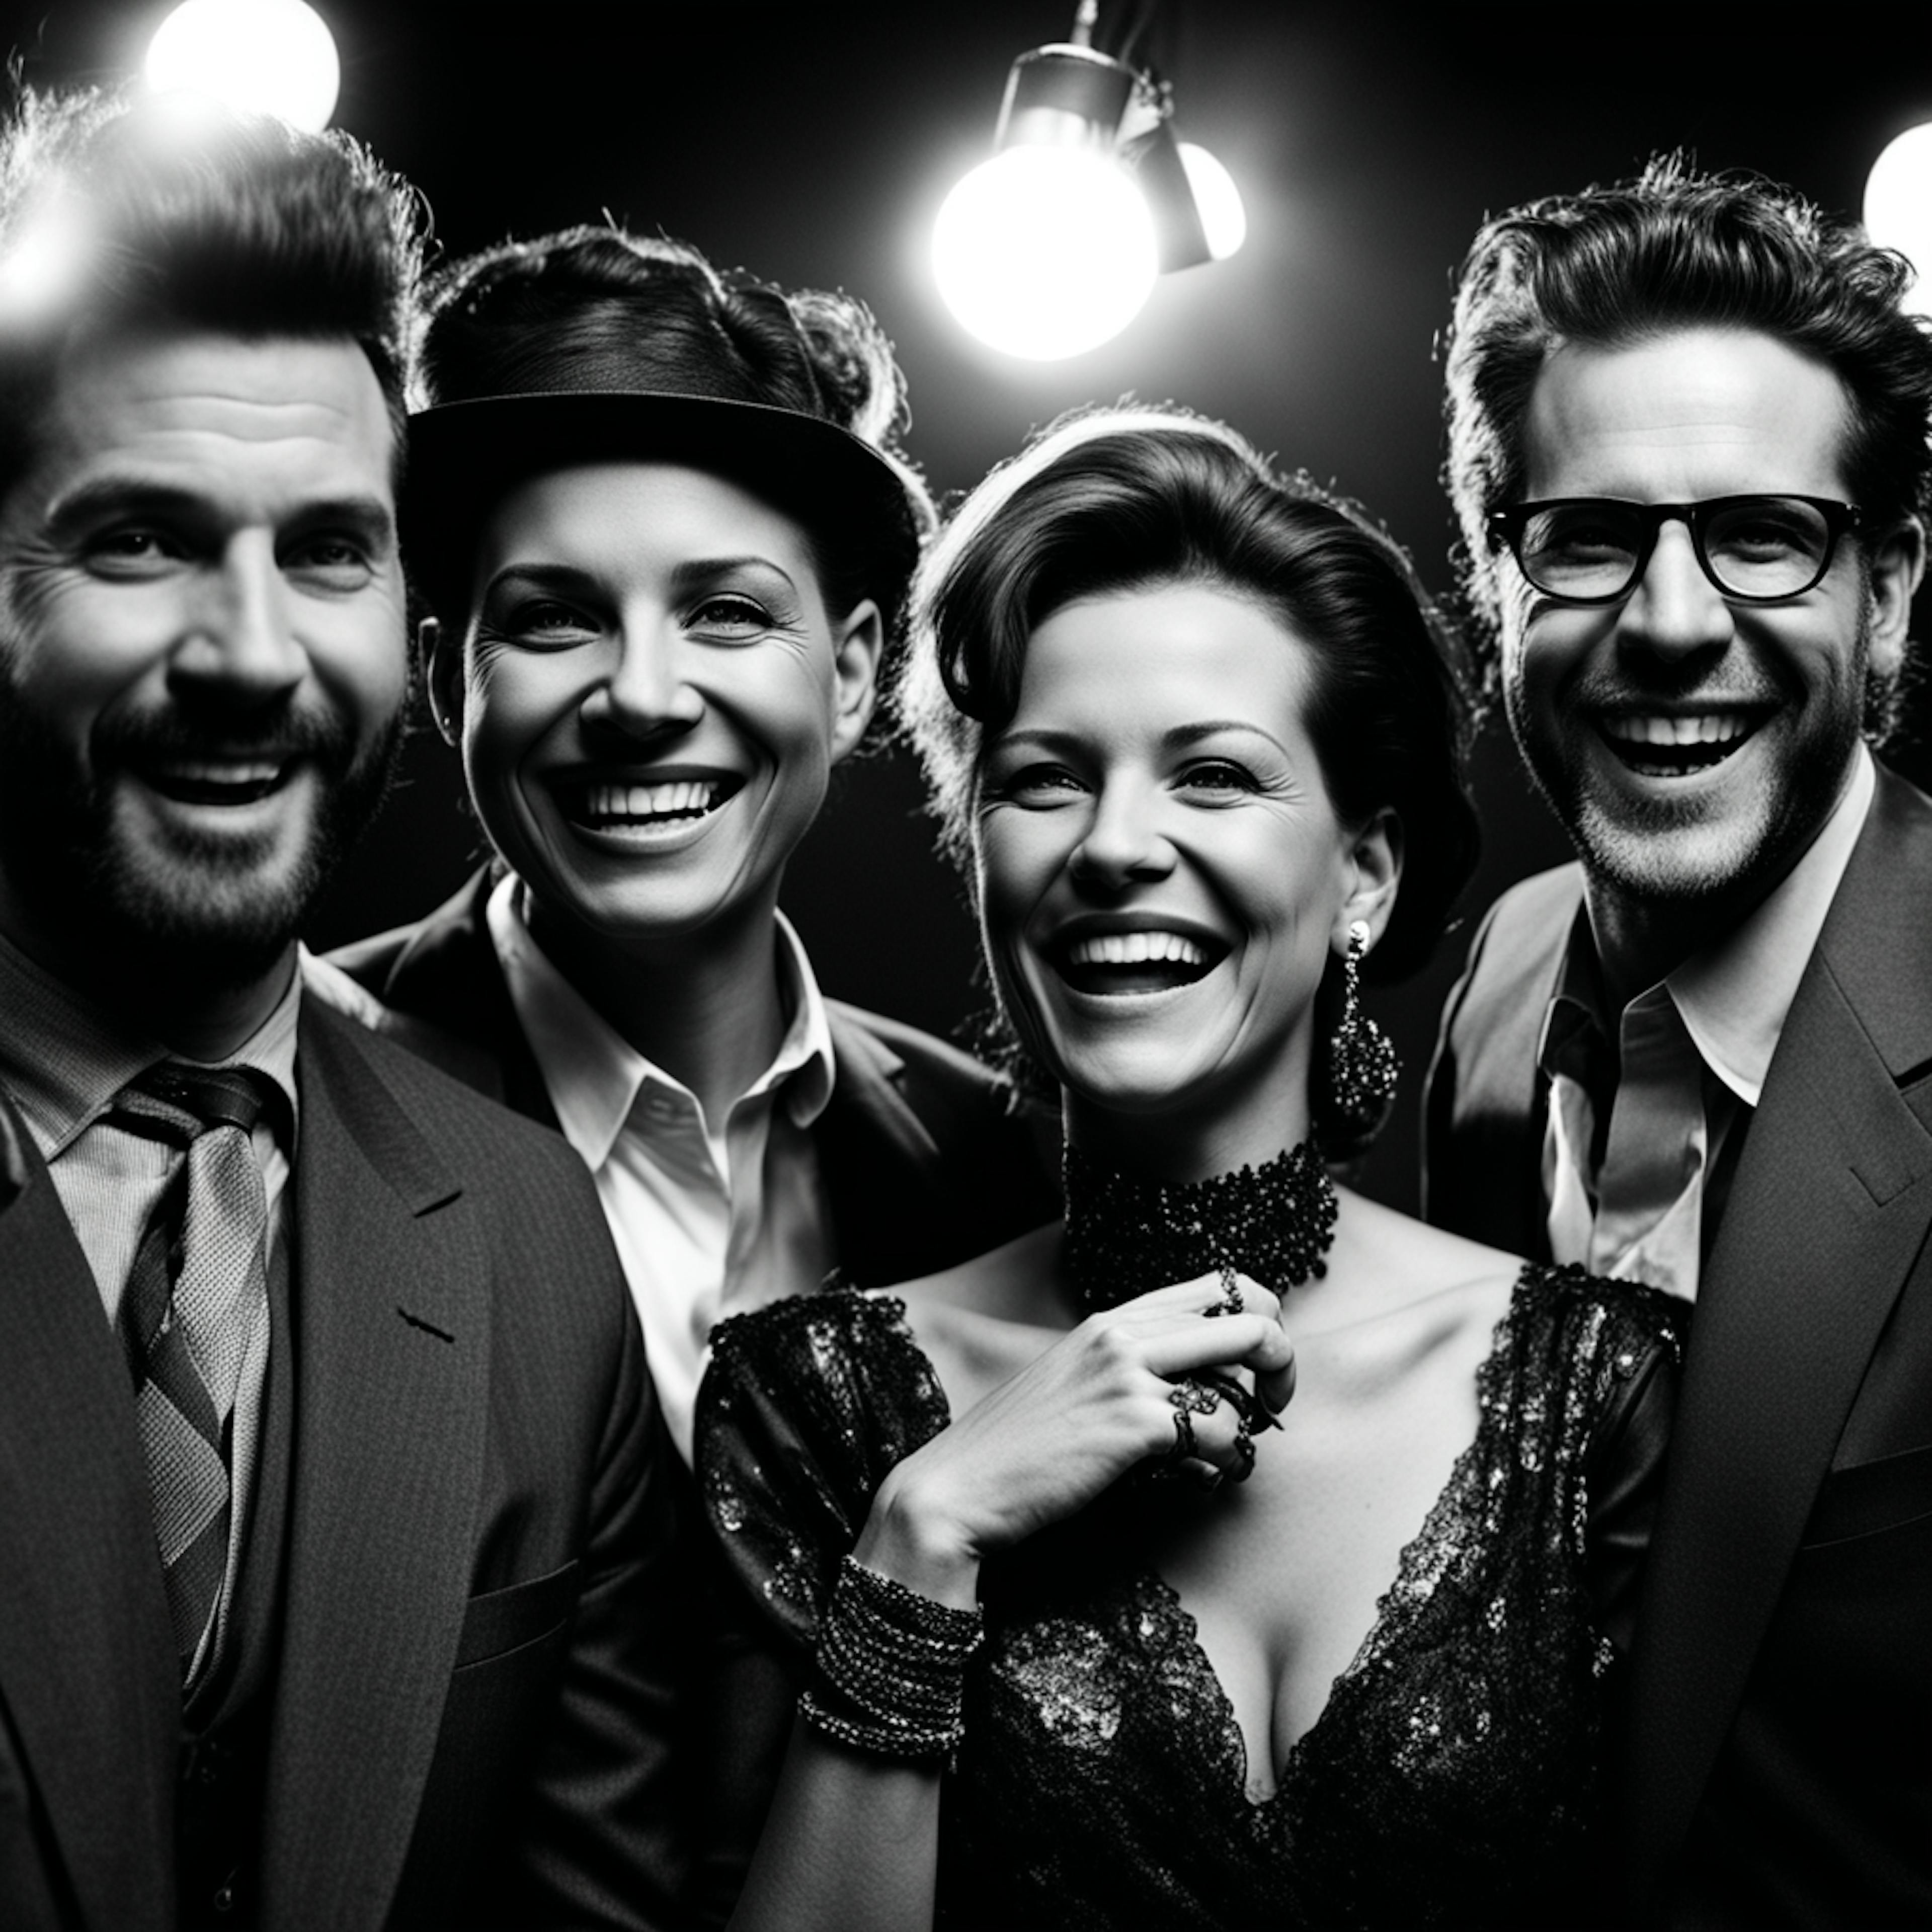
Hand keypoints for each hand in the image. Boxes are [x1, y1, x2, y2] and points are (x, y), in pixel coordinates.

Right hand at [857, 1273, 1293, 1605]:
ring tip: (1229, 1455)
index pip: (1219, 1287)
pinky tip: (1208, 1480)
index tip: (1252, 1372)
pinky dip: (1229, 1461)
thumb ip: (1129, 1368)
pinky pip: (1220, 1431)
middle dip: (1280, 1364)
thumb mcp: (1074, 1384)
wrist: (959, 1488)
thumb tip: (1201, 1385)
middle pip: (1250, 1316)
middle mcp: (1121, 1333)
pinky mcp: (1130, 1424)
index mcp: (1110, 1318)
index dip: (1257, 1323)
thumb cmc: (1017, 1449)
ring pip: (1242, 1372)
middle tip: (1270, 1410)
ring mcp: (1125, 1375)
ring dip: (1252, 1423)